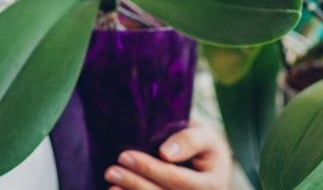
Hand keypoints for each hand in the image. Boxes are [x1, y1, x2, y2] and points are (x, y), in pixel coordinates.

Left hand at [104, 123, 232, 189]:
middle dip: (135, 184)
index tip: (125, 156)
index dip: (149, 168)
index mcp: (212, 185)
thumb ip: (190, 140)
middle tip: (111, 171)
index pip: (175, 178)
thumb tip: (165, 153)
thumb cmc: (206, 148)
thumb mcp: (207, 137)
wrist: (211, 168)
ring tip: (111, 186)